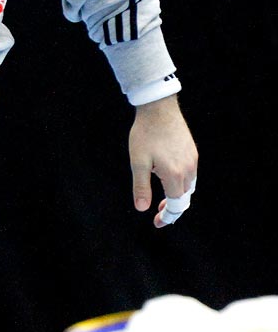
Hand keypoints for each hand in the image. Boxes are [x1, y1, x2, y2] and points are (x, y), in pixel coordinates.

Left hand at [129, 95, 197, 227]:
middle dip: (171, 208)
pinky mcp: (193, 152)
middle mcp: (188, 169)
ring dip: (177, 195)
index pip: (175, 205)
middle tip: (158, 213)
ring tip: (163, 197)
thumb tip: (142, 208)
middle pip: (183, 198)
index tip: (157, 223)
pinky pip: (191, 174)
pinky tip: (169, 178)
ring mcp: (192, 160)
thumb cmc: (145, 134)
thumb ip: (141, 186)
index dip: (166, 217)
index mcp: (174, 174)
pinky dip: (181, 182)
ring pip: (189, 186)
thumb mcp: (138, 161)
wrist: (158, 108)